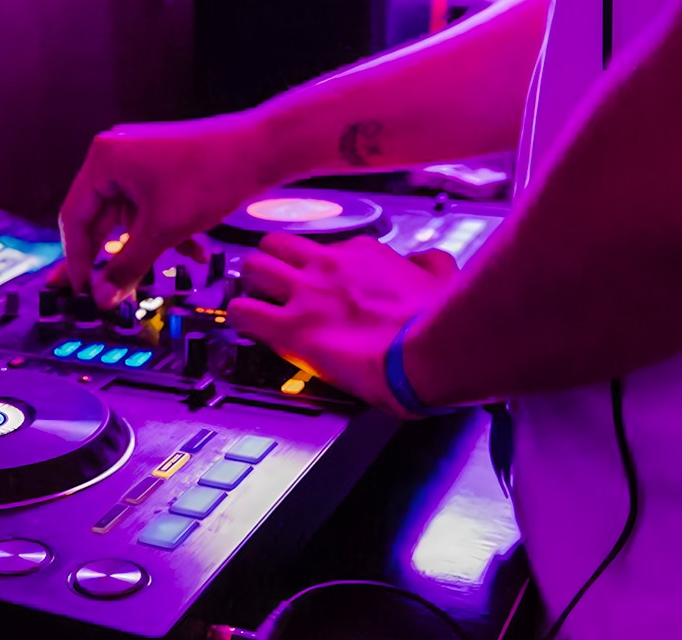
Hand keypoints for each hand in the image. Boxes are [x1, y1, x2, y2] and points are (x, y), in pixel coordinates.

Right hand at [56, 113, 271, 307]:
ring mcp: (138, 160)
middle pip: (100, 219)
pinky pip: (149, 208)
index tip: (83, 291)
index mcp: (103, 161)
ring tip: (173, 265)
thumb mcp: (163, 230)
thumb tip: (101, 299)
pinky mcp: (160, 168)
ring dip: (148, 246)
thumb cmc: (210, 178)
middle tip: (112, 292)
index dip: (77, 259)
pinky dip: (165, 231)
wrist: (262, 149)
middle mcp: (114, 156)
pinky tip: (194, 252)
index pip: (74, 218)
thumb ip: (126, 267)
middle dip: (116, 256)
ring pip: (129, 219)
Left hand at [226, 233, 458, 416]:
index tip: (317, 282)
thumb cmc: (440, 323)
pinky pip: (242, 312)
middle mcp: (328, 265)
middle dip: (269, 262)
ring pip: (252, 268)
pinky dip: (238, 318)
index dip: (315, 266)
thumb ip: (430, 263)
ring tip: (252, 301)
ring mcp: (305, 294)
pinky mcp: (290, 328)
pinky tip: (244, 328)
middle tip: (270, 284)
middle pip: (276, 244)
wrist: (432, 353)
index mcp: (363, 254)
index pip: (324, 248)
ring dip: (248, 285)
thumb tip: (427, 259)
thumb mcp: (444, 278)